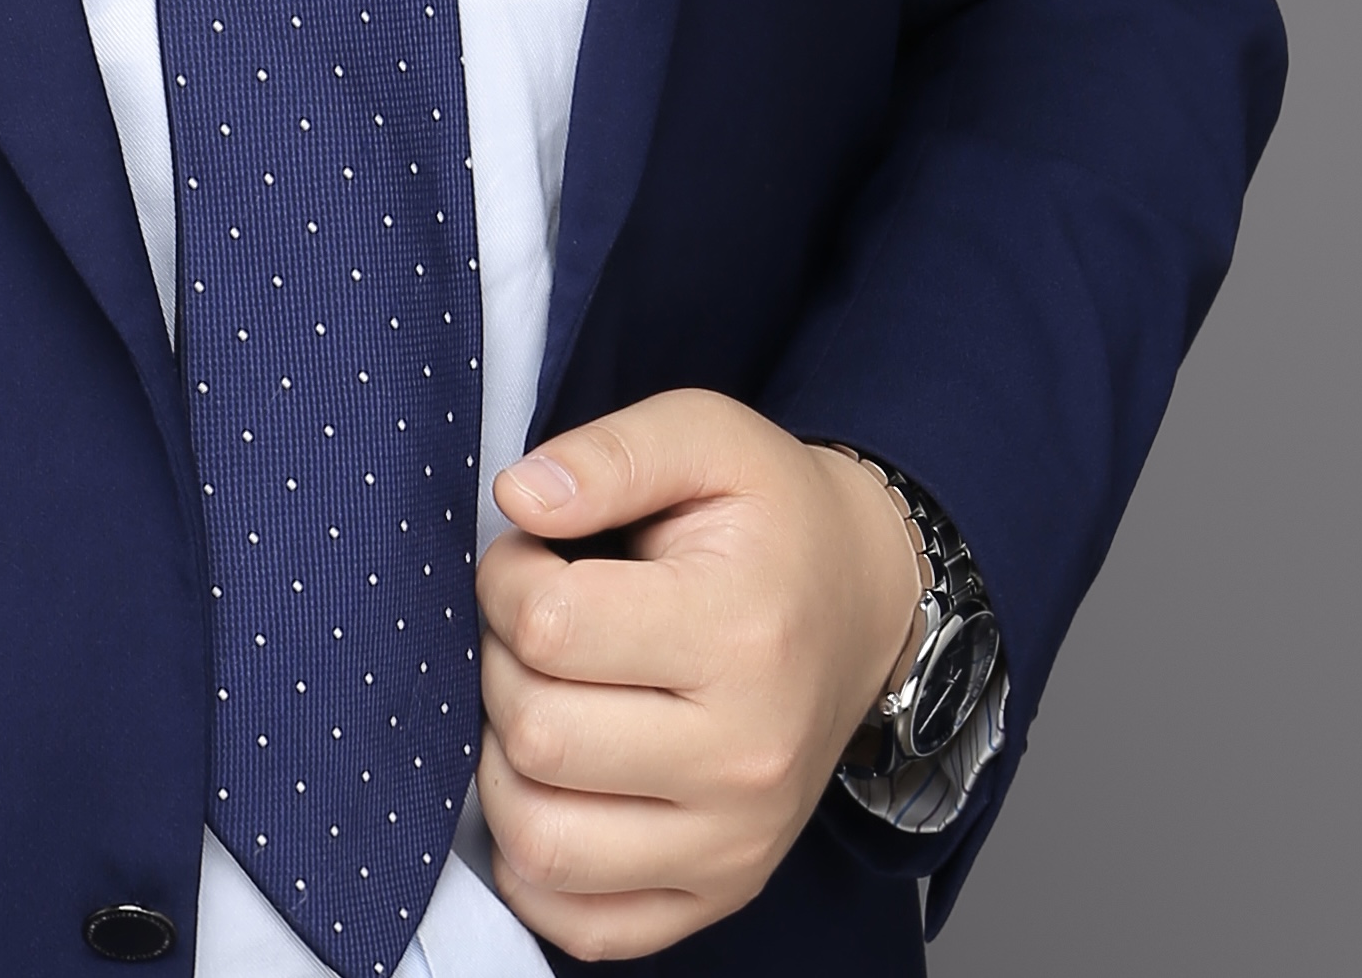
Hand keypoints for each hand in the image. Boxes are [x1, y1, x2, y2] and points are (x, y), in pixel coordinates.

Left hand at [473, 391, 922, 960]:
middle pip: (537, 736)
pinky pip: (585, 926)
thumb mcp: (705, 436)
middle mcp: (744, 758)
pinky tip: (546, 790)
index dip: (504, 576)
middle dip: (498, 665)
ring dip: (504, 766)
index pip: (548, 626)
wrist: (863, 605)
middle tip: (532, 627)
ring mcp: (734, 843)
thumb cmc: (770, 520)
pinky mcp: (718, 894)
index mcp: (738, 633)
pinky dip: (534, 869)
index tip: (530, 555)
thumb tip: (517, 496)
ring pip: (543, 843)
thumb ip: (608, 453)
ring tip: (538, 701)